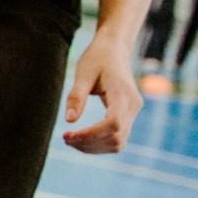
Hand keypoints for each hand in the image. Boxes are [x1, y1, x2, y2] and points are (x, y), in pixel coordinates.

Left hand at [62, 31, 141, 153]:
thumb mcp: (83, 73)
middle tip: (65, 138)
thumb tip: (70, 121)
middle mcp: (133, 106)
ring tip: (70, 140)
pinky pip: (116, 138)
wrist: (114, 50)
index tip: (68, 135)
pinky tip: (81, 138)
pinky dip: (99, 143)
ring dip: (93, 147)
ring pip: (117, 143)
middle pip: (115, 138)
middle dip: (89, 144)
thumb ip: (76, 96)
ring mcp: (132, 113)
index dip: (91, 135)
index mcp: (123, 94)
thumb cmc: (98, 58)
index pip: (112, 124)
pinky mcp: (128, 116)